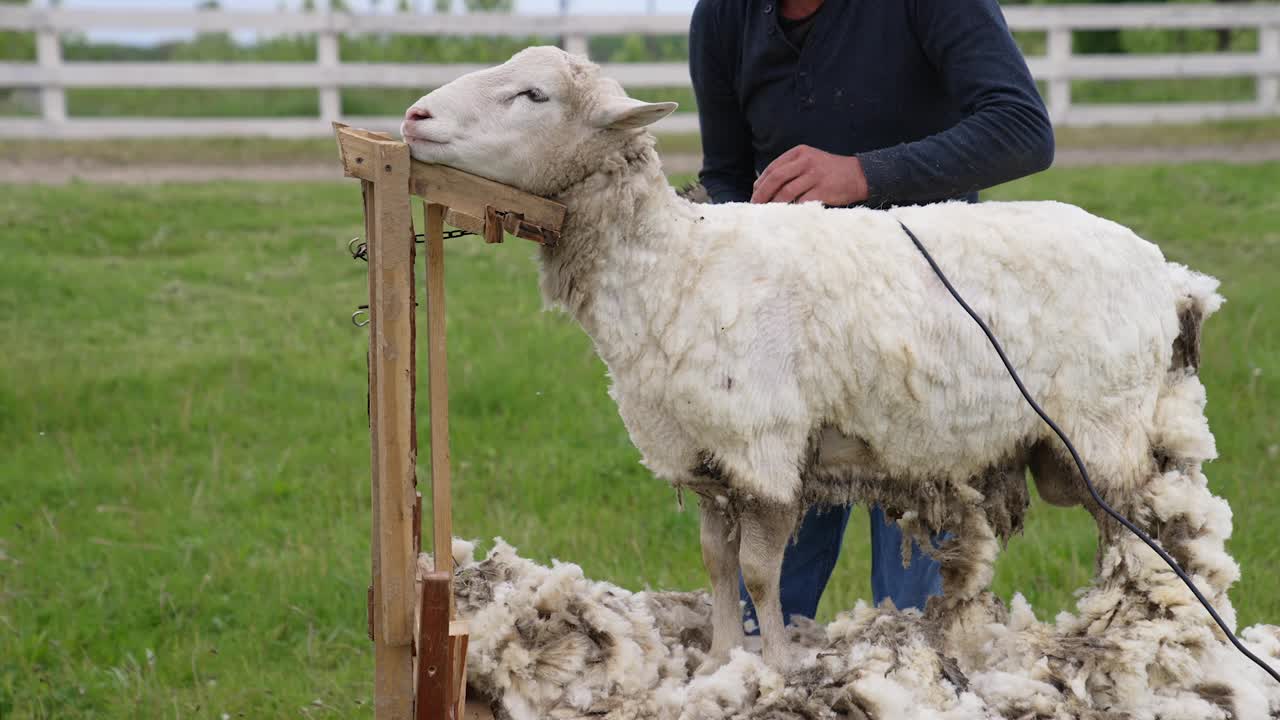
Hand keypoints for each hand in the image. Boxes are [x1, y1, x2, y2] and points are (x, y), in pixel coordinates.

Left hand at [751, 145, 868, 205]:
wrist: (859, 175)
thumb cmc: (830, 172)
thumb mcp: (810, 161)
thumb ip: (791, 169)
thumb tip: (766, 188)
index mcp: (800, 152)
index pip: (773, 168)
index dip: (760, 183)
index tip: (754, 195)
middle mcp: (806, 161)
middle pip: (776, 178)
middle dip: (762, 194)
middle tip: (755, 206)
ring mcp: (815, 175)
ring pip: (786, 191)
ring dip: (774, 204)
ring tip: (767, 213)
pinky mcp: (823, 189)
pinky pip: (801, 201)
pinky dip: (791, 209)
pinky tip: (785, 216)